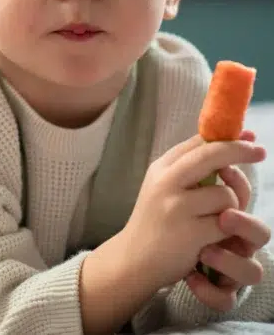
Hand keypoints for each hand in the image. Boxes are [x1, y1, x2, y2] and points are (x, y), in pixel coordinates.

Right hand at [119, 134, 265, 291]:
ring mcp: (176, 206)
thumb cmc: (156, 221)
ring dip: (230, 207)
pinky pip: (226, 223)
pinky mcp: (189, 232)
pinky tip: (211, 237)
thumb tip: (225, 141)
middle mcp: (166, 181)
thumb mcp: (162, 186)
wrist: (133, 259)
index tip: (248, 135)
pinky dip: (225, 231)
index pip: (197, 143)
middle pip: (211, 155)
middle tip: (260, 152)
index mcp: (161, 167)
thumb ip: (187, 167)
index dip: (226, 136)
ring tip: (215, 220)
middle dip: (240, 150)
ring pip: (225, 194)